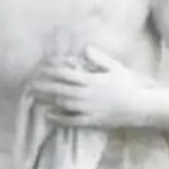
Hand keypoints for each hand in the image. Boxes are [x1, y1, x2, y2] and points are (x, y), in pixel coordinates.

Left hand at [28, 46, 156, 132]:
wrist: (139, 106)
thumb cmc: (128, 85)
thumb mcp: (114, 67)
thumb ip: (98, 58)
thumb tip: (85, 48)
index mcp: (90, 79)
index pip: (66, 73)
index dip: (51, 69)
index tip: (41, 67)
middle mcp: (86, 94)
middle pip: (59, 88)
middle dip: (43, 85)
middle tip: (29, 82)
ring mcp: (87, 108)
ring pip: (62, 103)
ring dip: (47, 99)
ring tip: (34, 96)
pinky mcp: (90, 120)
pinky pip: (71, 120)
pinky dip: (58, 117)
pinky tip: (47, 115)